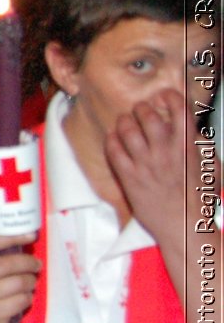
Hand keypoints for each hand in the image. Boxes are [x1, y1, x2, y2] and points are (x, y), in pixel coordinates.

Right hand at [0, 232, 40, 322]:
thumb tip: (26, 236)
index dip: (12, 237)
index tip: (31, 235)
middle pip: (7, 264)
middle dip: (28, 263)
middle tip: (37, 265)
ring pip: (18, 283)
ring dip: (31, 282)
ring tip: (30, 283)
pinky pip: (21, 300)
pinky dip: (28, 298)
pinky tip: (23, 298)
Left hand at [106, 89, 194, 247]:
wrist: (183, 225)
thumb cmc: (198, 198)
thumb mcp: (210, 166)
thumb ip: (198, 145)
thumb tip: (190, 128)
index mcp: (189, 146)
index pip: (179, 109)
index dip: (169, 97)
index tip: (163, 96)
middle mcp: (166, 151)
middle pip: (147, 115)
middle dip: (142, 108)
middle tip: (140, 109)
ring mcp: (145, 164)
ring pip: (127, 130)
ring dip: (125, 121)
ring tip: (125, 121)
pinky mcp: (129, 177)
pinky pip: (114, 150)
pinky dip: (112, 139)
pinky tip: (114, 138)